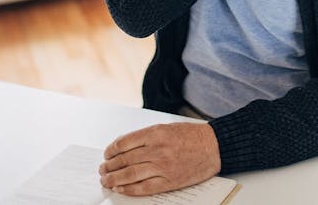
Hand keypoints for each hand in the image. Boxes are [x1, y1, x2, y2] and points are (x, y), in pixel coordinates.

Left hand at [99, 122, 220, 195]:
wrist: (214, 146)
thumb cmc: (192, 136)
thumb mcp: (165, 127)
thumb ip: (145, 136)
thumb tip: (123, 146)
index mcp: (155, 133)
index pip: (123, 143)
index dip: (110, 150)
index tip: (106, 155)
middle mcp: (157, 149)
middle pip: (124, 160)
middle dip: (109, 166)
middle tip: (103, 169)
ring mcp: (163, 166)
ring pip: (130, 174)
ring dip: (114, 179)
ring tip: (106, 180)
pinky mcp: (169, 181)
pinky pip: (144, 187)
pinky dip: (129, 189)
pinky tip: (121, 189)